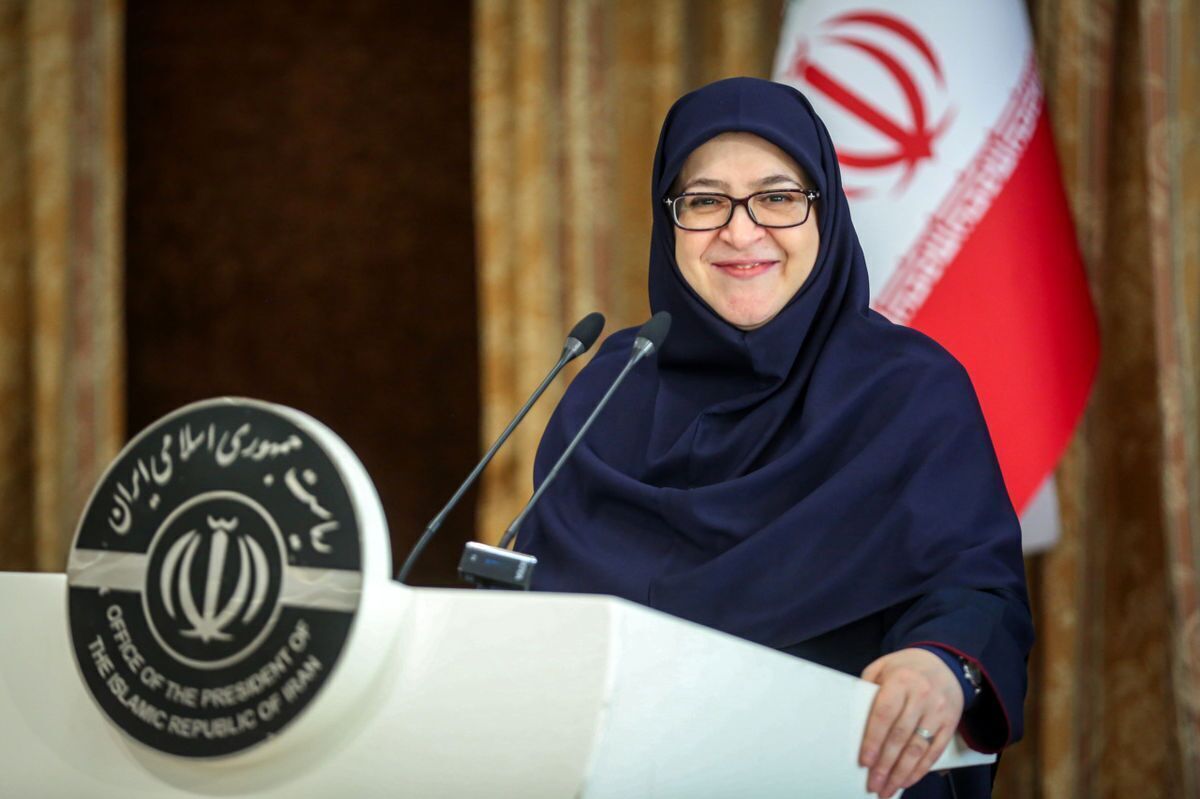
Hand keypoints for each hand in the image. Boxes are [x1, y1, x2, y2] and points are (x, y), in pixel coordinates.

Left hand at [858, 648, 963, 797]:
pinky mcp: (949, 724)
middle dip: (885, 764)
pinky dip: (920, 769)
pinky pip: (935, 751)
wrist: (944, 662)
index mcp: (901, 681)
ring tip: (888, 788)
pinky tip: (907, 780)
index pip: (884, 715)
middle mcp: (922, 696)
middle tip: (873, 783)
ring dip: (902, 772)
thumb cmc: (906, 668)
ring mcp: (938, 712)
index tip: (864, 761)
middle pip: (901, 736)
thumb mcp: (882, 667)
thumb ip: (868, 688)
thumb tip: (854, 717)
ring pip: (918, 748)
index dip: (873, 740)